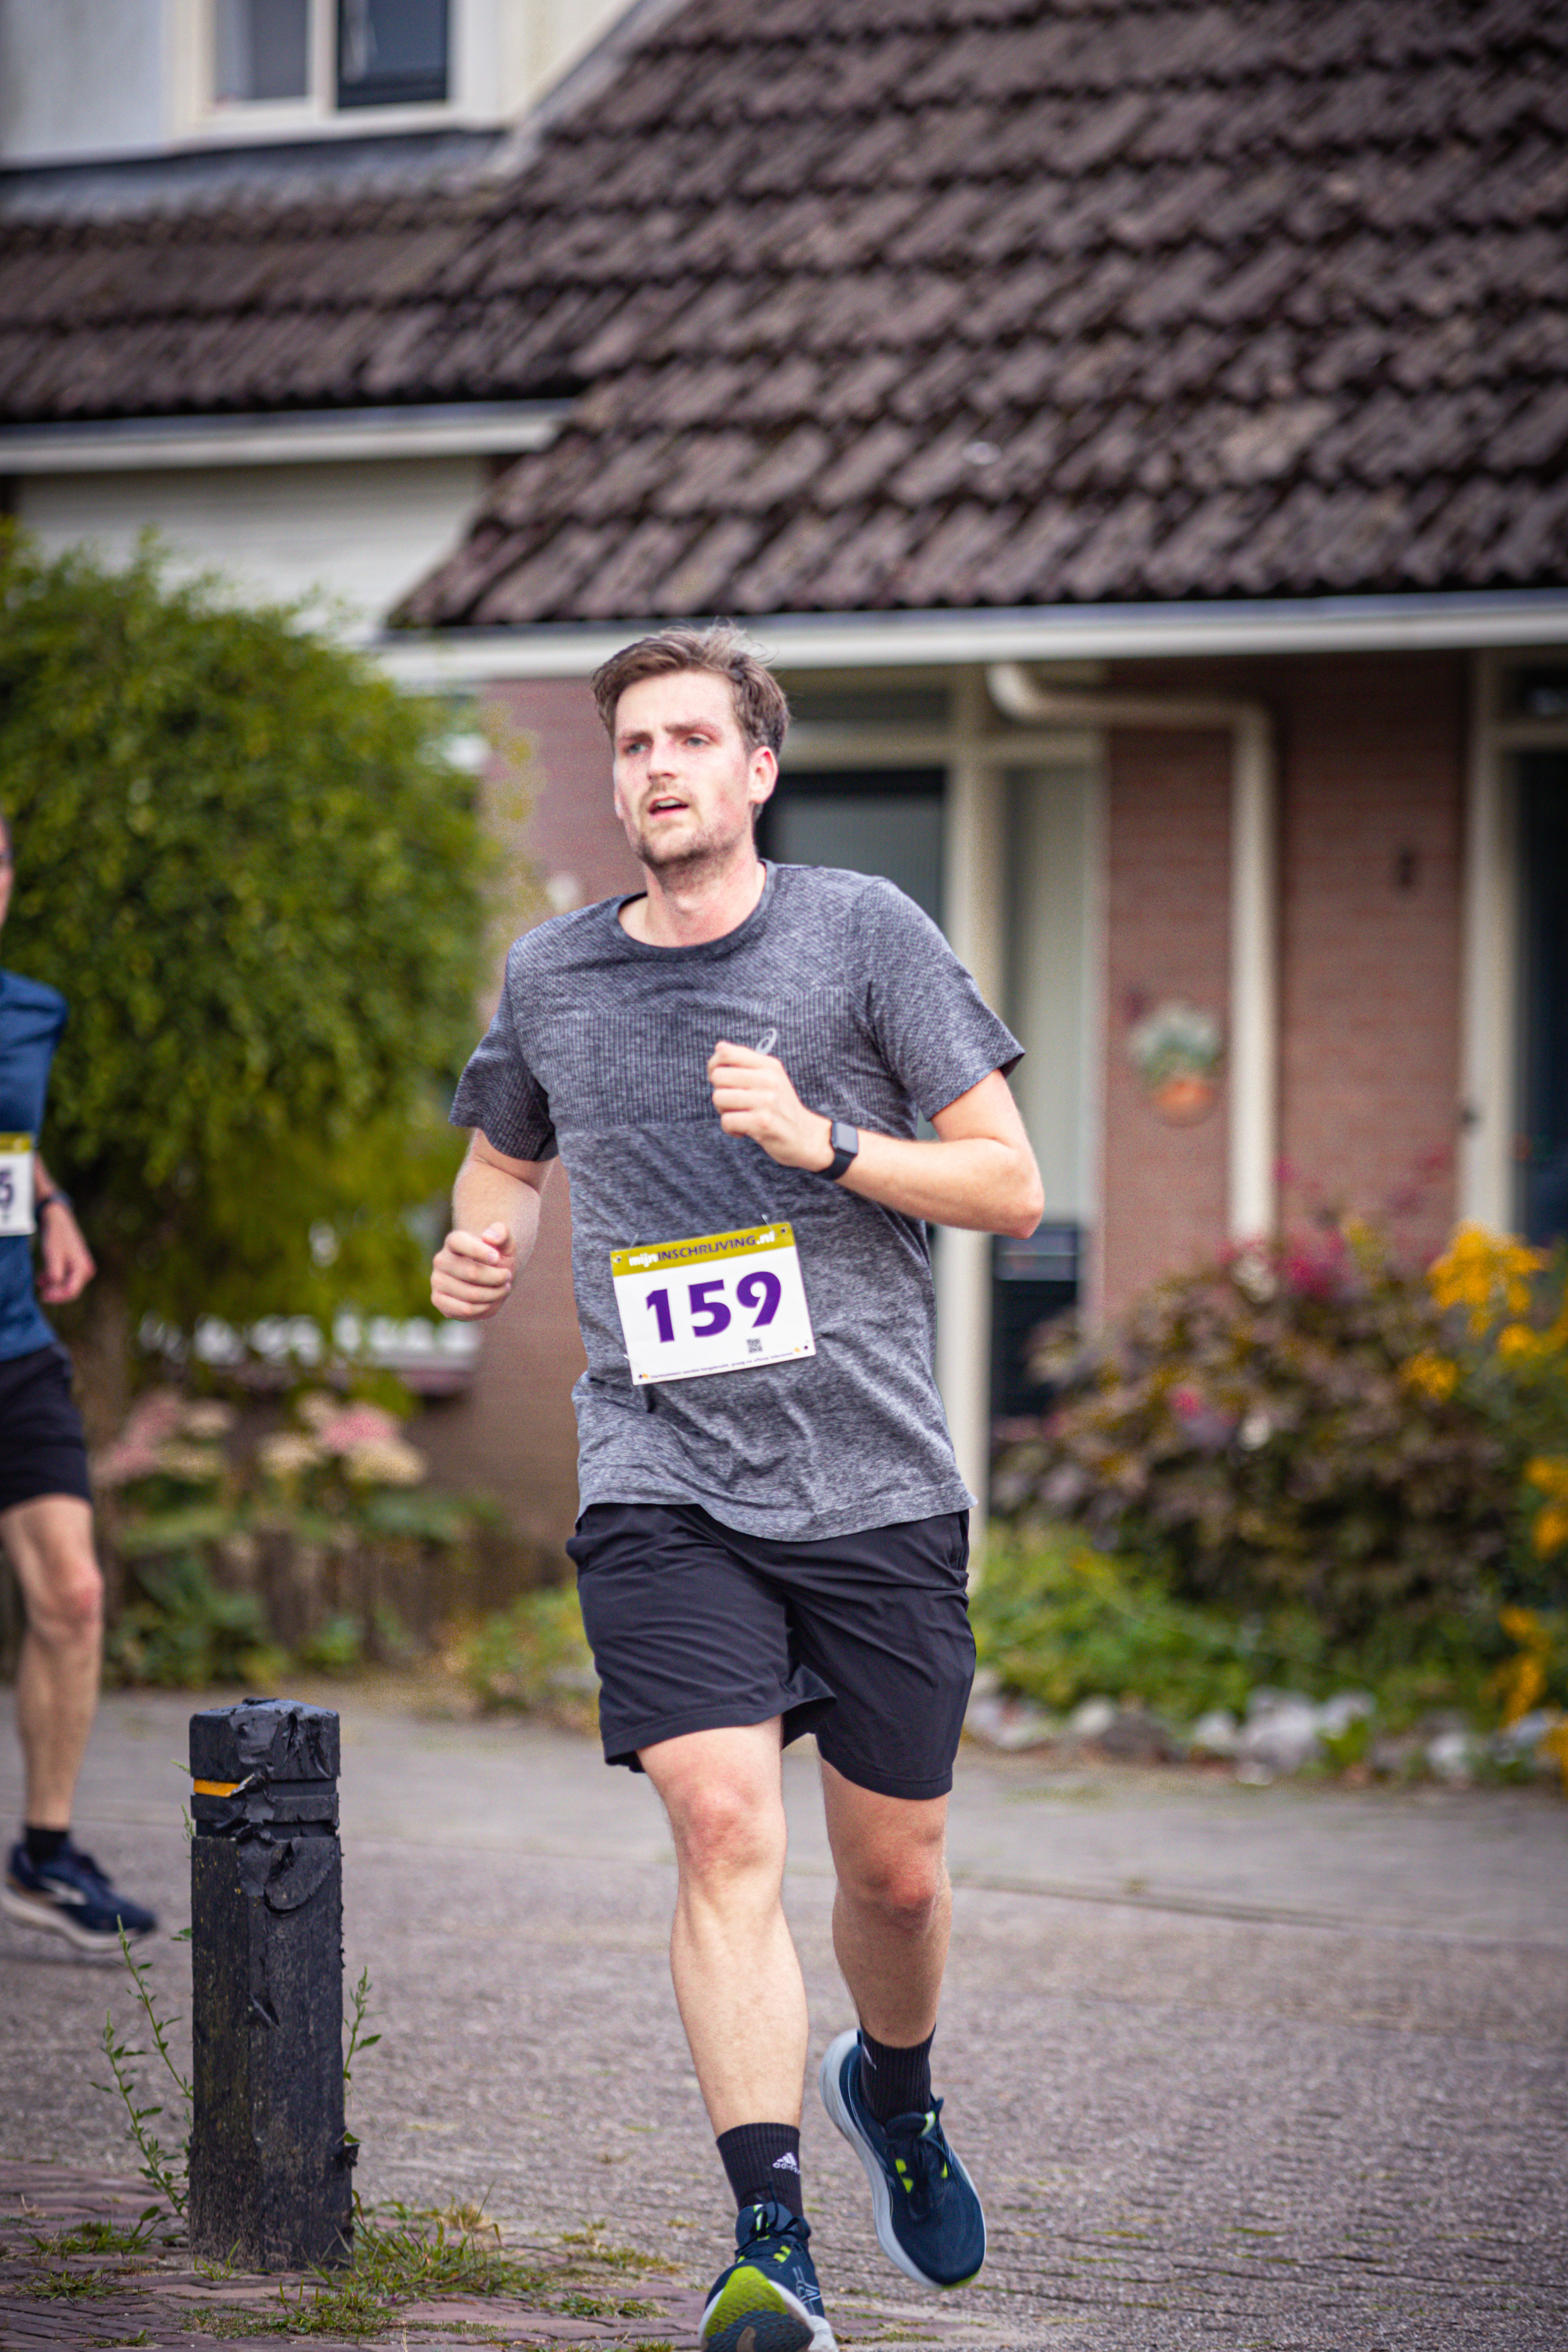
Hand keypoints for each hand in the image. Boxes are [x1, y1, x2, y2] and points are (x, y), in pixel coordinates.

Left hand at [37, 1200, 94, 1303]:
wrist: (58, 1220)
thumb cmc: (55, 1237)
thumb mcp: (52, 1257)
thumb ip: (54, 1274)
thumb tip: (54, 1287)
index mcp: (83, 1268)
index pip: (71, 1291)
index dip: (56, 1296)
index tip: (42, 1295)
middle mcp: (87, 1270)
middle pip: (71, 1290)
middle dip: (55, 1292)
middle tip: (41, 1292)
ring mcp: (82, 1267)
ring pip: (68, 1284)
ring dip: (54, 1285)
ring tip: (40, 1281)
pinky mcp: (76, 1264)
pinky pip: (66, 1277)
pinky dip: (55, 1279)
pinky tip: (42, 1277)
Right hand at [431, 1221, 516, 1319]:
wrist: (489, 1278)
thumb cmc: (496, 1259)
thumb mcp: (505, 1244)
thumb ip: (502, 1234)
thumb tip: (489, 1237)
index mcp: (454, 1241)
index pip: (459, 1242)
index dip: (480, 1251)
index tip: (497, 1258)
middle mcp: (441, 1260)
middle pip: (472, 1272)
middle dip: (497, 1277)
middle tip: (507, 1276)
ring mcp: (437, 1281)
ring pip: (471, 1294)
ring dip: (494, 1294)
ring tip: (503, 1288)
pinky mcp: (438, 1300)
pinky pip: (464, 1309)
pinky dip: (483, 1307)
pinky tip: (490, 1301)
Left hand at [707, 1041, 832, 1170]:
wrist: (805, 1136)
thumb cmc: (781, 1107)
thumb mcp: (771, 1078)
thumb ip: (746, 1062)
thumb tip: (719, 1046)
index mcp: (769, 1065)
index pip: (727, 1053)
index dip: (714, 1065)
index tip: (720, 1079)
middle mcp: (768, 1079)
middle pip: (718, 1076)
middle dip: (720, 1092)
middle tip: (734, 1104)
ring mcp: (766, 1100)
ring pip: (719, 1098)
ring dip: (724, 1112)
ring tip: (741, 1116)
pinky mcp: (762, 1122)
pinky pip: (726, 1121)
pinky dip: (731, 1129)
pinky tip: (744, 1130)